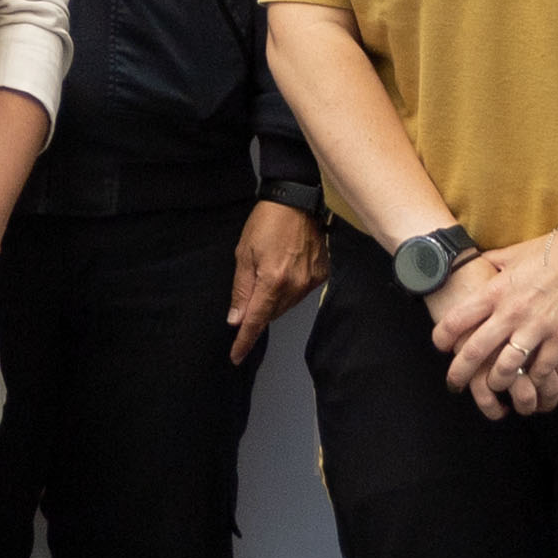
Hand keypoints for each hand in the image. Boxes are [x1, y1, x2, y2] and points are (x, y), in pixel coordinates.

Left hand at [224, 202, 321, 363]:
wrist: (297, 200)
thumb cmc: (267, 222)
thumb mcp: (244, 254)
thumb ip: (241, 289)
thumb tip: (236, 319)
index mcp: (273, 281)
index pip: (255, 320)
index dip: (245, 341)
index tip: (236, 357)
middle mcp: (295, 286)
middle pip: (271, 313)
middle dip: (257, 310)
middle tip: (252, 286)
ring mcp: (311, 281)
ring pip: (286, 305)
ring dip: (273, 299)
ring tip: (269, 271)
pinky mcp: (321, 275)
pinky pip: (300, 293)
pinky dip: (289, 288)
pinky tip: (285, 268)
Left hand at [434, 231, 557, 419]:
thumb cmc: (549, 250)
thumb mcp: (510, 254)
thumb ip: (489, 264)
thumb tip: (472, 263)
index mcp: (495, 291)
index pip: (456, 320)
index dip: (442, 339)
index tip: (441, 347)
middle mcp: (511, 311)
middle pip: (475, 352)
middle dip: (459, 373)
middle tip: (454, 383)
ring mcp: (537, 326)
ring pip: (506, 368)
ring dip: (496, 382)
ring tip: (494, 385)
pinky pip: (542, 368)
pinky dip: (533, 379)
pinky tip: (530, 381)